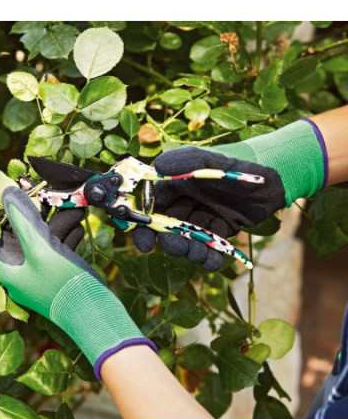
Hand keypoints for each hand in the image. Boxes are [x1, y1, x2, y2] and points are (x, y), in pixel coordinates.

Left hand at [0, 187, 154, 378]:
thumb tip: (7, 194)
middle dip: (43, 216)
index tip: (26, 195)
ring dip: (60, 225)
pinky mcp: (59, 276)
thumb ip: (24, 221)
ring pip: (46, 242)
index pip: (2, 235)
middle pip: (26, 236)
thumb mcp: (42, 249)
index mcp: (10, 270)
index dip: (12, 214)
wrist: (95, 313)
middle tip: (56, 199)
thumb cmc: (65, 283)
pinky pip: (59, 252)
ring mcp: (42, 275)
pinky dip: (68, 238)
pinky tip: (79, 227)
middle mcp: (23, 273)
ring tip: (76, 210)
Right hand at [133, 147, 284, 270]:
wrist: (276, 175)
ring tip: (200, 253)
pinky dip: (210, 256)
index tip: (144, 244)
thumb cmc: (240, 163)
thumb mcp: (212, 161)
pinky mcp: (219, 230)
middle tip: (178, 246)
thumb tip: (157, 166)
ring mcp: (201, 216)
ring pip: (186, 240)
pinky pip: (208, 247)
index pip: (149, 206)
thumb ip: (185, 162)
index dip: (143, 226)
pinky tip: (216, 258)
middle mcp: (185, 201)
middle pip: (165, 228)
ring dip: (190, 251)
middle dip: (169, 242)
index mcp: (175, 183)